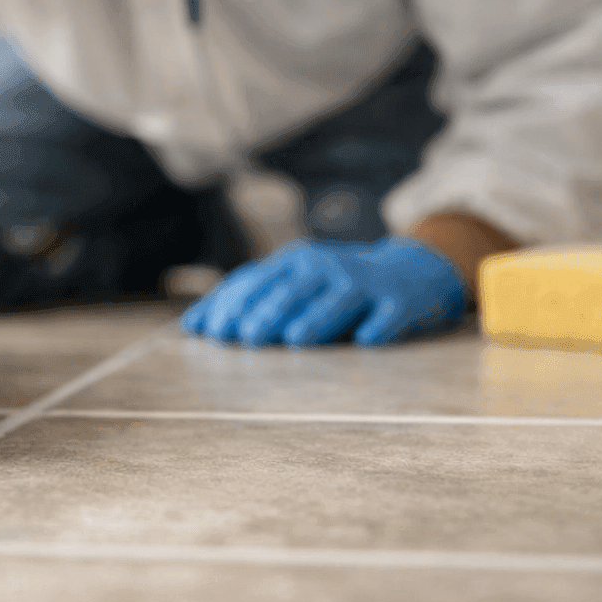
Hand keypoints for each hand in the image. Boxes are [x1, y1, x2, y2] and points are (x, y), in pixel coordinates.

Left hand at [181, 237, 466, 346]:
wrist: (410, 274)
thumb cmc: (336, 286)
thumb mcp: (294, 284)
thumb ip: (249, 301)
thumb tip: (192, 326)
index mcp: (297, 261)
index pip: (259, 280)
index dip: (234, 303)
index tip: (210, 331)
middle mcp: (328, 267)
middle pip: (295, 289)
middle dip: (269, 311)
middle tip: (246, 336)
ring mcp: (366, 283)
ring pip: (339, 299)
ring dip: (317, 318)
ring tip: (295, 339)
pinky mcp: (400, 302)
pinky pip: (389, 315)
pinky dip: (379, 326)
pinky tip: (366, 339)